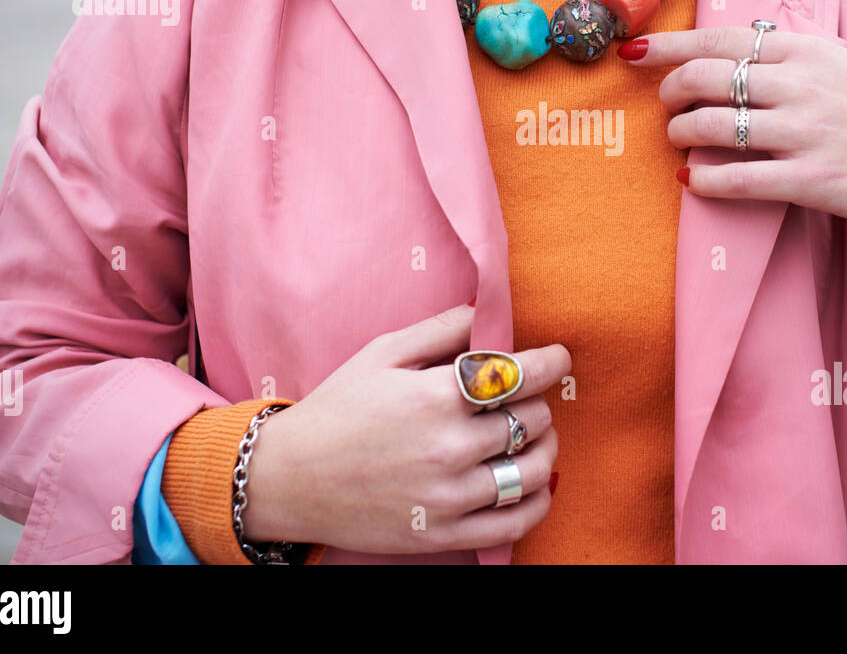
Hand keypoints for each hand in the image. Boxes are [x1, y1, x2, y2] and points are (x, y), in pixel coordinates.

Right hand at [240, 303, 570, 553]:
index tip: (558, 358)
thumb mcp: (383, 353)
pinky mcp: (443, 534)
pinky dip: (538, 501)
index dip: (551, 363)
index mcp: (436, 396)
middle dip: (536, 402)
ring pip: (533, 469)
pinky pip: (516, 521)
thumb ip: (441, 330)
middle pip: (531, 419)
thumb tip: (487, 312)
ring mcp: (448, 496)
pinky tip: (533, 484)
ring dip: (545, 448)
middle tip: (525, 398)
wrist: (288, 479)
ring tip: (533, 436)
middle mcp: (448, 447)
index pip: (521, 375)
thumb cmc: (337, 408)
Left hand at [622, 26, 846, 229]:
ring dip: (680, 133)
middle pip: (704, 78)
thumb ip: (787, 54)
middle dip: (669, 90)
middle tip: (666, 104)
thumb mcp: (840, 63)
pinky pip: (735, 180)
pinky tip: (689, 181)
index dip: (667, 45)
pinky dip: (701, 180)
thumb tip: (735, 39)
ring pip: (711, 127)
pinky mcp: (809, 182)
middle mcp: (800, 86)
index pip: (718, 39)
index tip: (633, 50)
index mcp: (804, 51)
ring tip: (679, 139)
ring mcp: (804, 134)